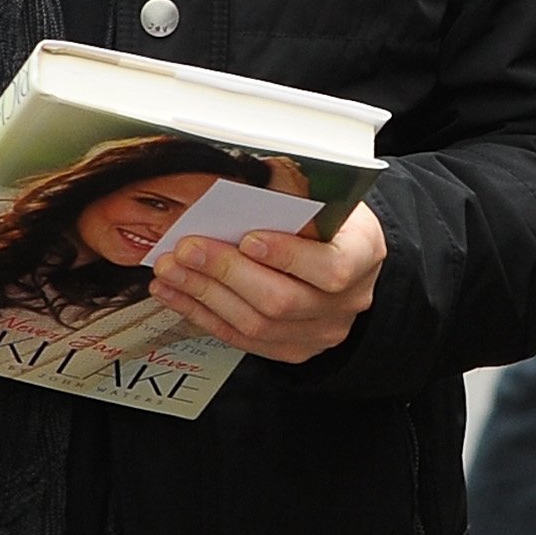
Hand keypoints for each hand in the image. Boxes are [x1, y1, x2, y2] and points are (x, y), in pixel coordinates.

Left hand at [147, 204, 385, 362]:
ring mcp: (320, 332)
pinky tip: (177, 292)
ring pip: (256, 325)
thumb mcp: (325, 197)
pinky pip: (242, 339)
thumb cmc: (330, 219)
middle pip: (282, 300)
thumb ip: (291, 196)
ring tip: (171, 269)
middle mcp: (347, 301)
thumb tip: (239, 185)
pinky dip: (203, 315)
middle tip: (187, 249)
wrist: (344, 256)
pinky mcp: (293, 349)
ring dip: (203, 295)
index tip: (248, 237)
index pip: (331, 268)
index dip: (288, 256)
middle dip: (226, 272)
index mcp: (364, 255)